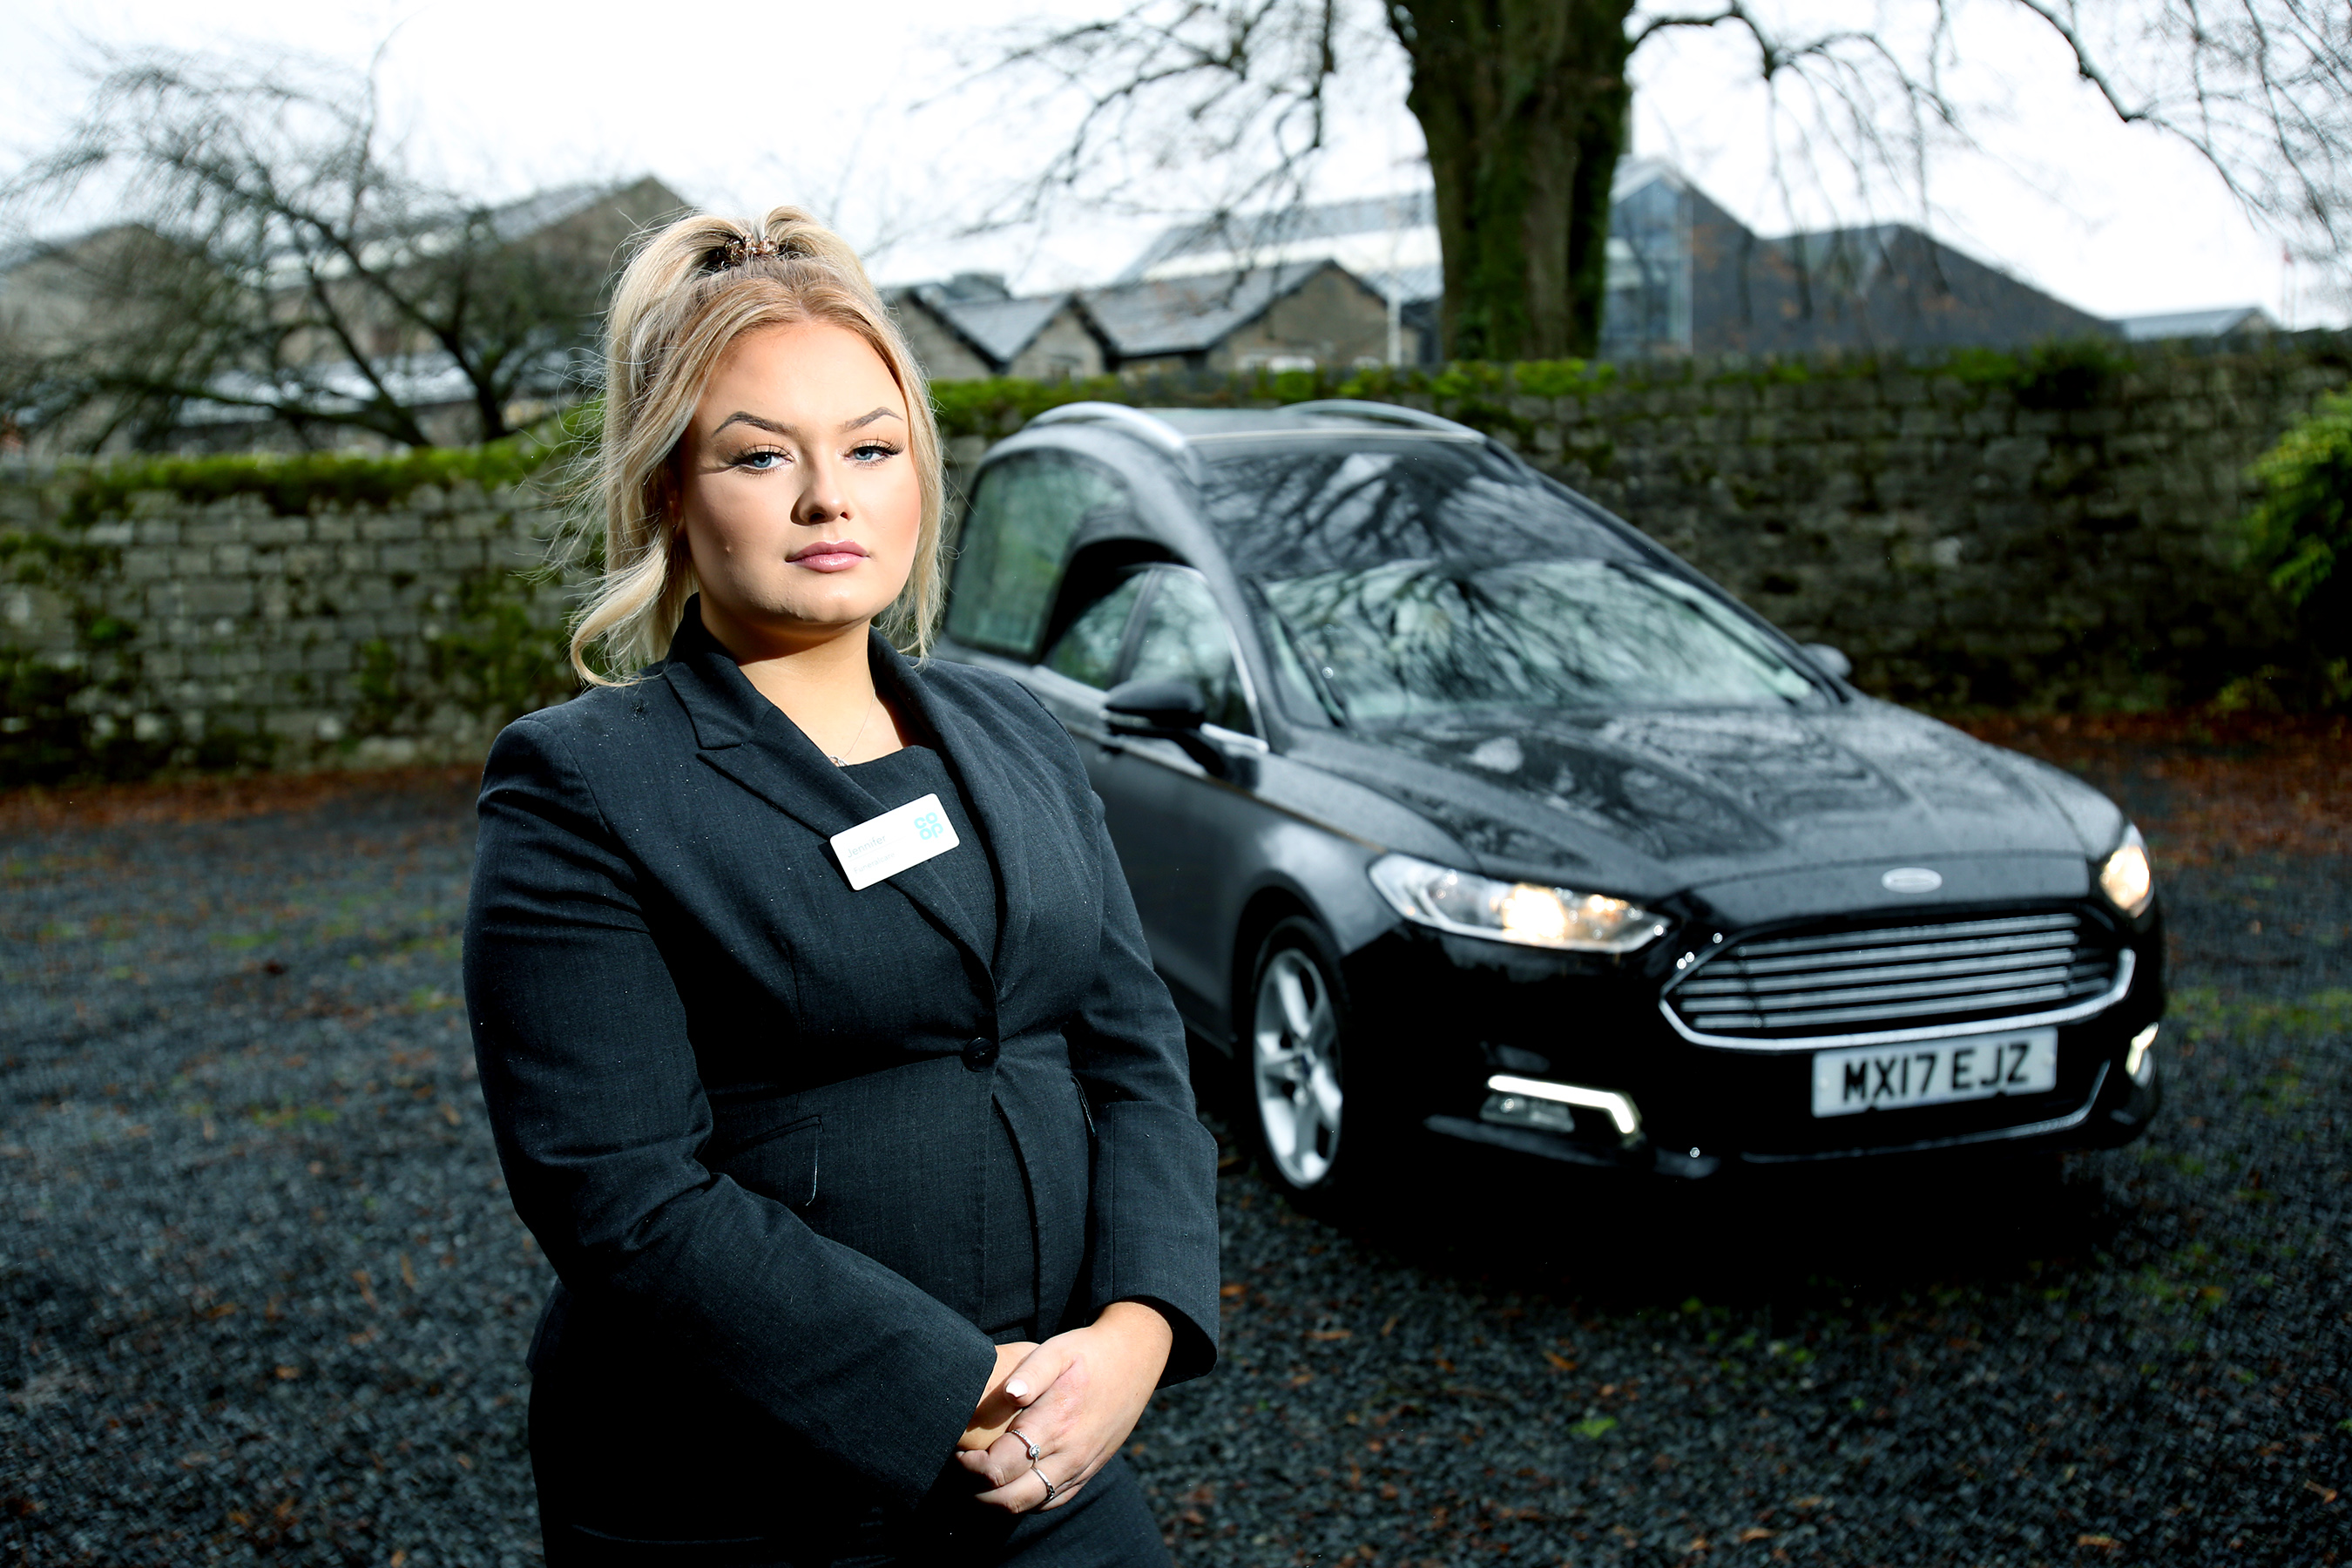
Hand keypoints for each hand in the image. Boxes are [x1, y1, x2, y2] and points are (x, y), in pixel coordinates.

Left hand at [957, 1301, 1173, 1512]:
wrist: (1134, 1359)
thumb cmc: (1087, 1352)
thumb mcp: (1057, 1349)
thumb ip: (1030, 1371)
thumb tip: (1009, 1394)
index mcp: (1055, 1424)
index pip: (1000, 1468)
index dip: (969, 1468)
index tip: (955, 1452)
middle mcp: (1068, 1455)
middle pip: (1010, 1498)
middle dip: (976, 1493)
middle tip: (956, 1474)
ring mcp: (1079, 1467)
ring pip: (1030, 1505)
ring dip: (996, 1502)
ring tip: (975, 1483)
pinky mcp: (1087, 1471)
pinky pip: (1051, 1501)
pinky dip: (1024, 1501)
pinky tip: (1007, 1485)